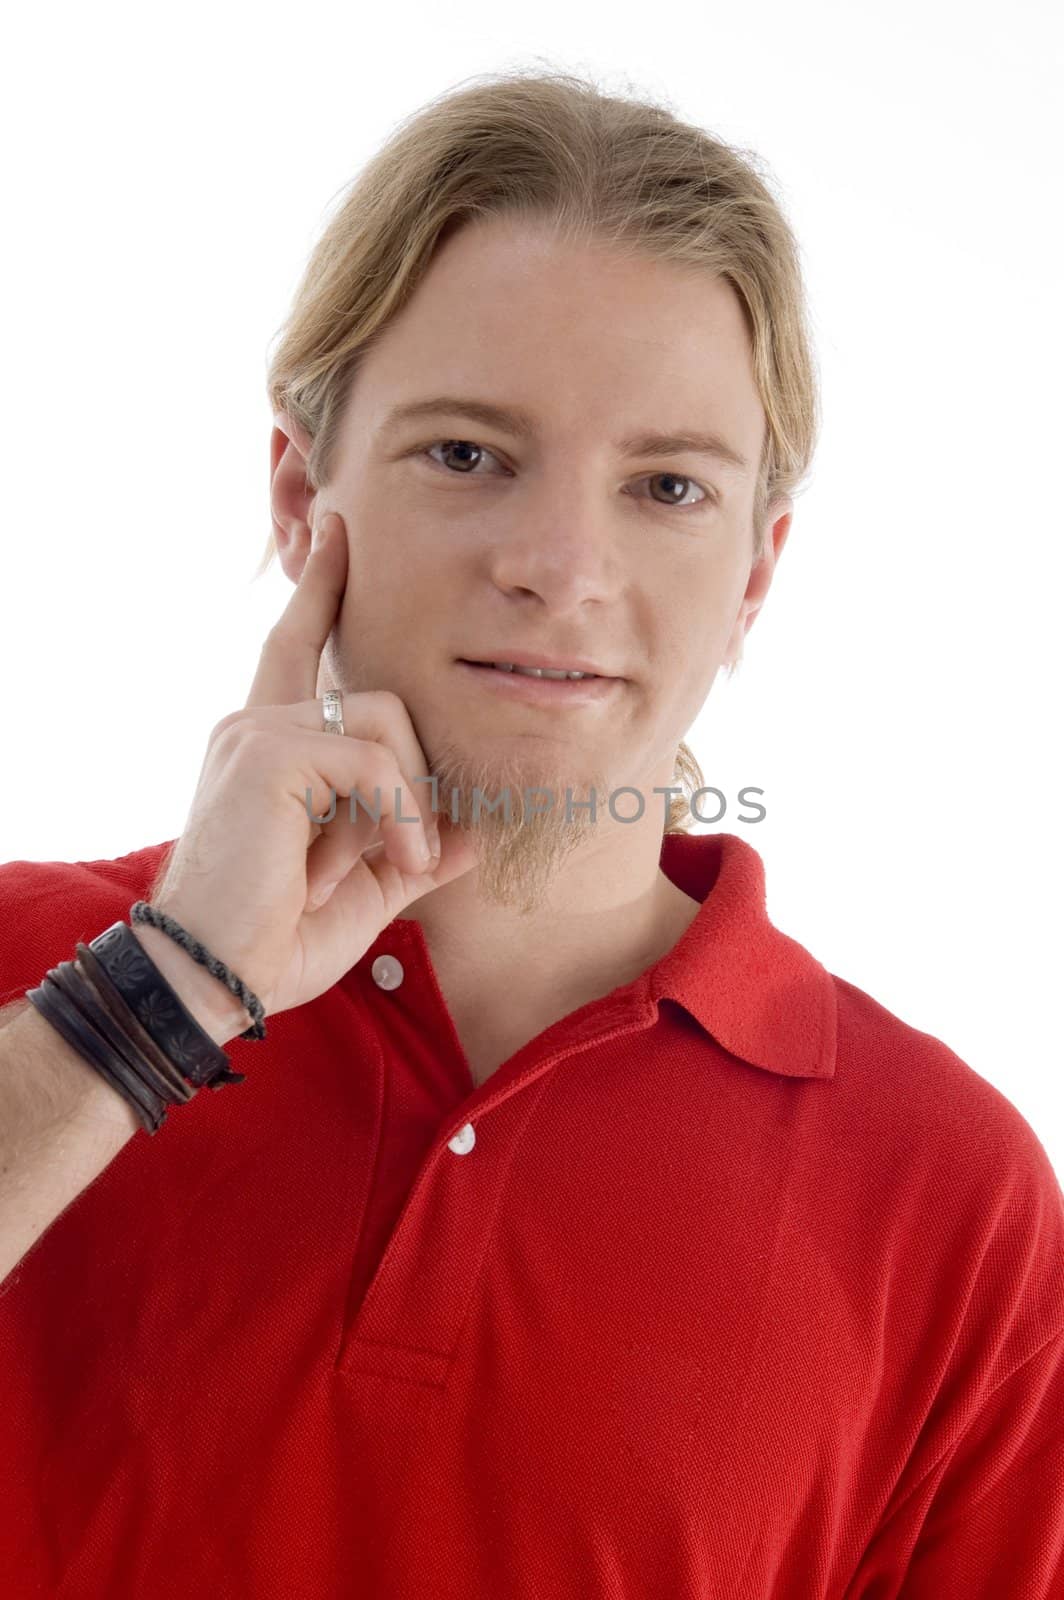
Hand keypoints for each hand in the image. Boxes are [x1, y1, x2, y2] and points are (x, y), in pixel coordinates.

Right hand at [148, 511, 475, 1027]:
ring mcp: (258, 733)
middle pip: (381, 701)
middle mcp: (255, 724)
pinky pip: (374, 758)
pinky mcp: (269, 753)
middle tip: (402, 856)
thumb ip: (416, 852)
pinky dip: (400, 814)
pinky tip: (390, 861)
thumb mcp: (366, 889)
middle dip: (414, 781)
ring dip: (409, 806)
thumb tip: (477, 830)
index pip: (294, 644)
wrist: (215, 979)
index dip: (320, 589)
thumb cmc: (277, 940)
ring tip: (391, 866)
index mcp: (268, 745)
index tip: (337, 531)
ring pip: (386, 721)